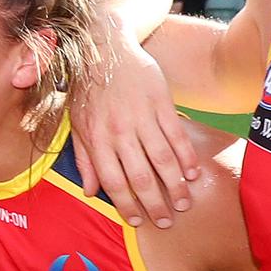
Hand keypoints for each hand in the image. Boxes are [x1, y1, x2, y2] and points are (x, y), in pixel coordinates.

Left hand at [71, 31, 199, 228]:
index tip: (138, 221)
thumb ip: (84, 159)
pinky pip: (177, 136)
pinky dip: (186, 158)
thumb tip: (90, 191)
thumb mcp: (77, 124)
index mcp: (97, 138)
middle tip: (166, 220)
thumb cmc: (88, 89)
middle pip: (141, 176)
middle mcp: (120, 131)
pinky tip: (193, 174)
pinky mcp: (161, 103)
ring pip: (163, 160)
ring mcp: (142, 116)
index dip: (127, 205)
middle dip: (155, 203)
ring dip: (175, 185)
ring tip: (183, 203)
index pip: (113, 181)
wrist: (106, 48)